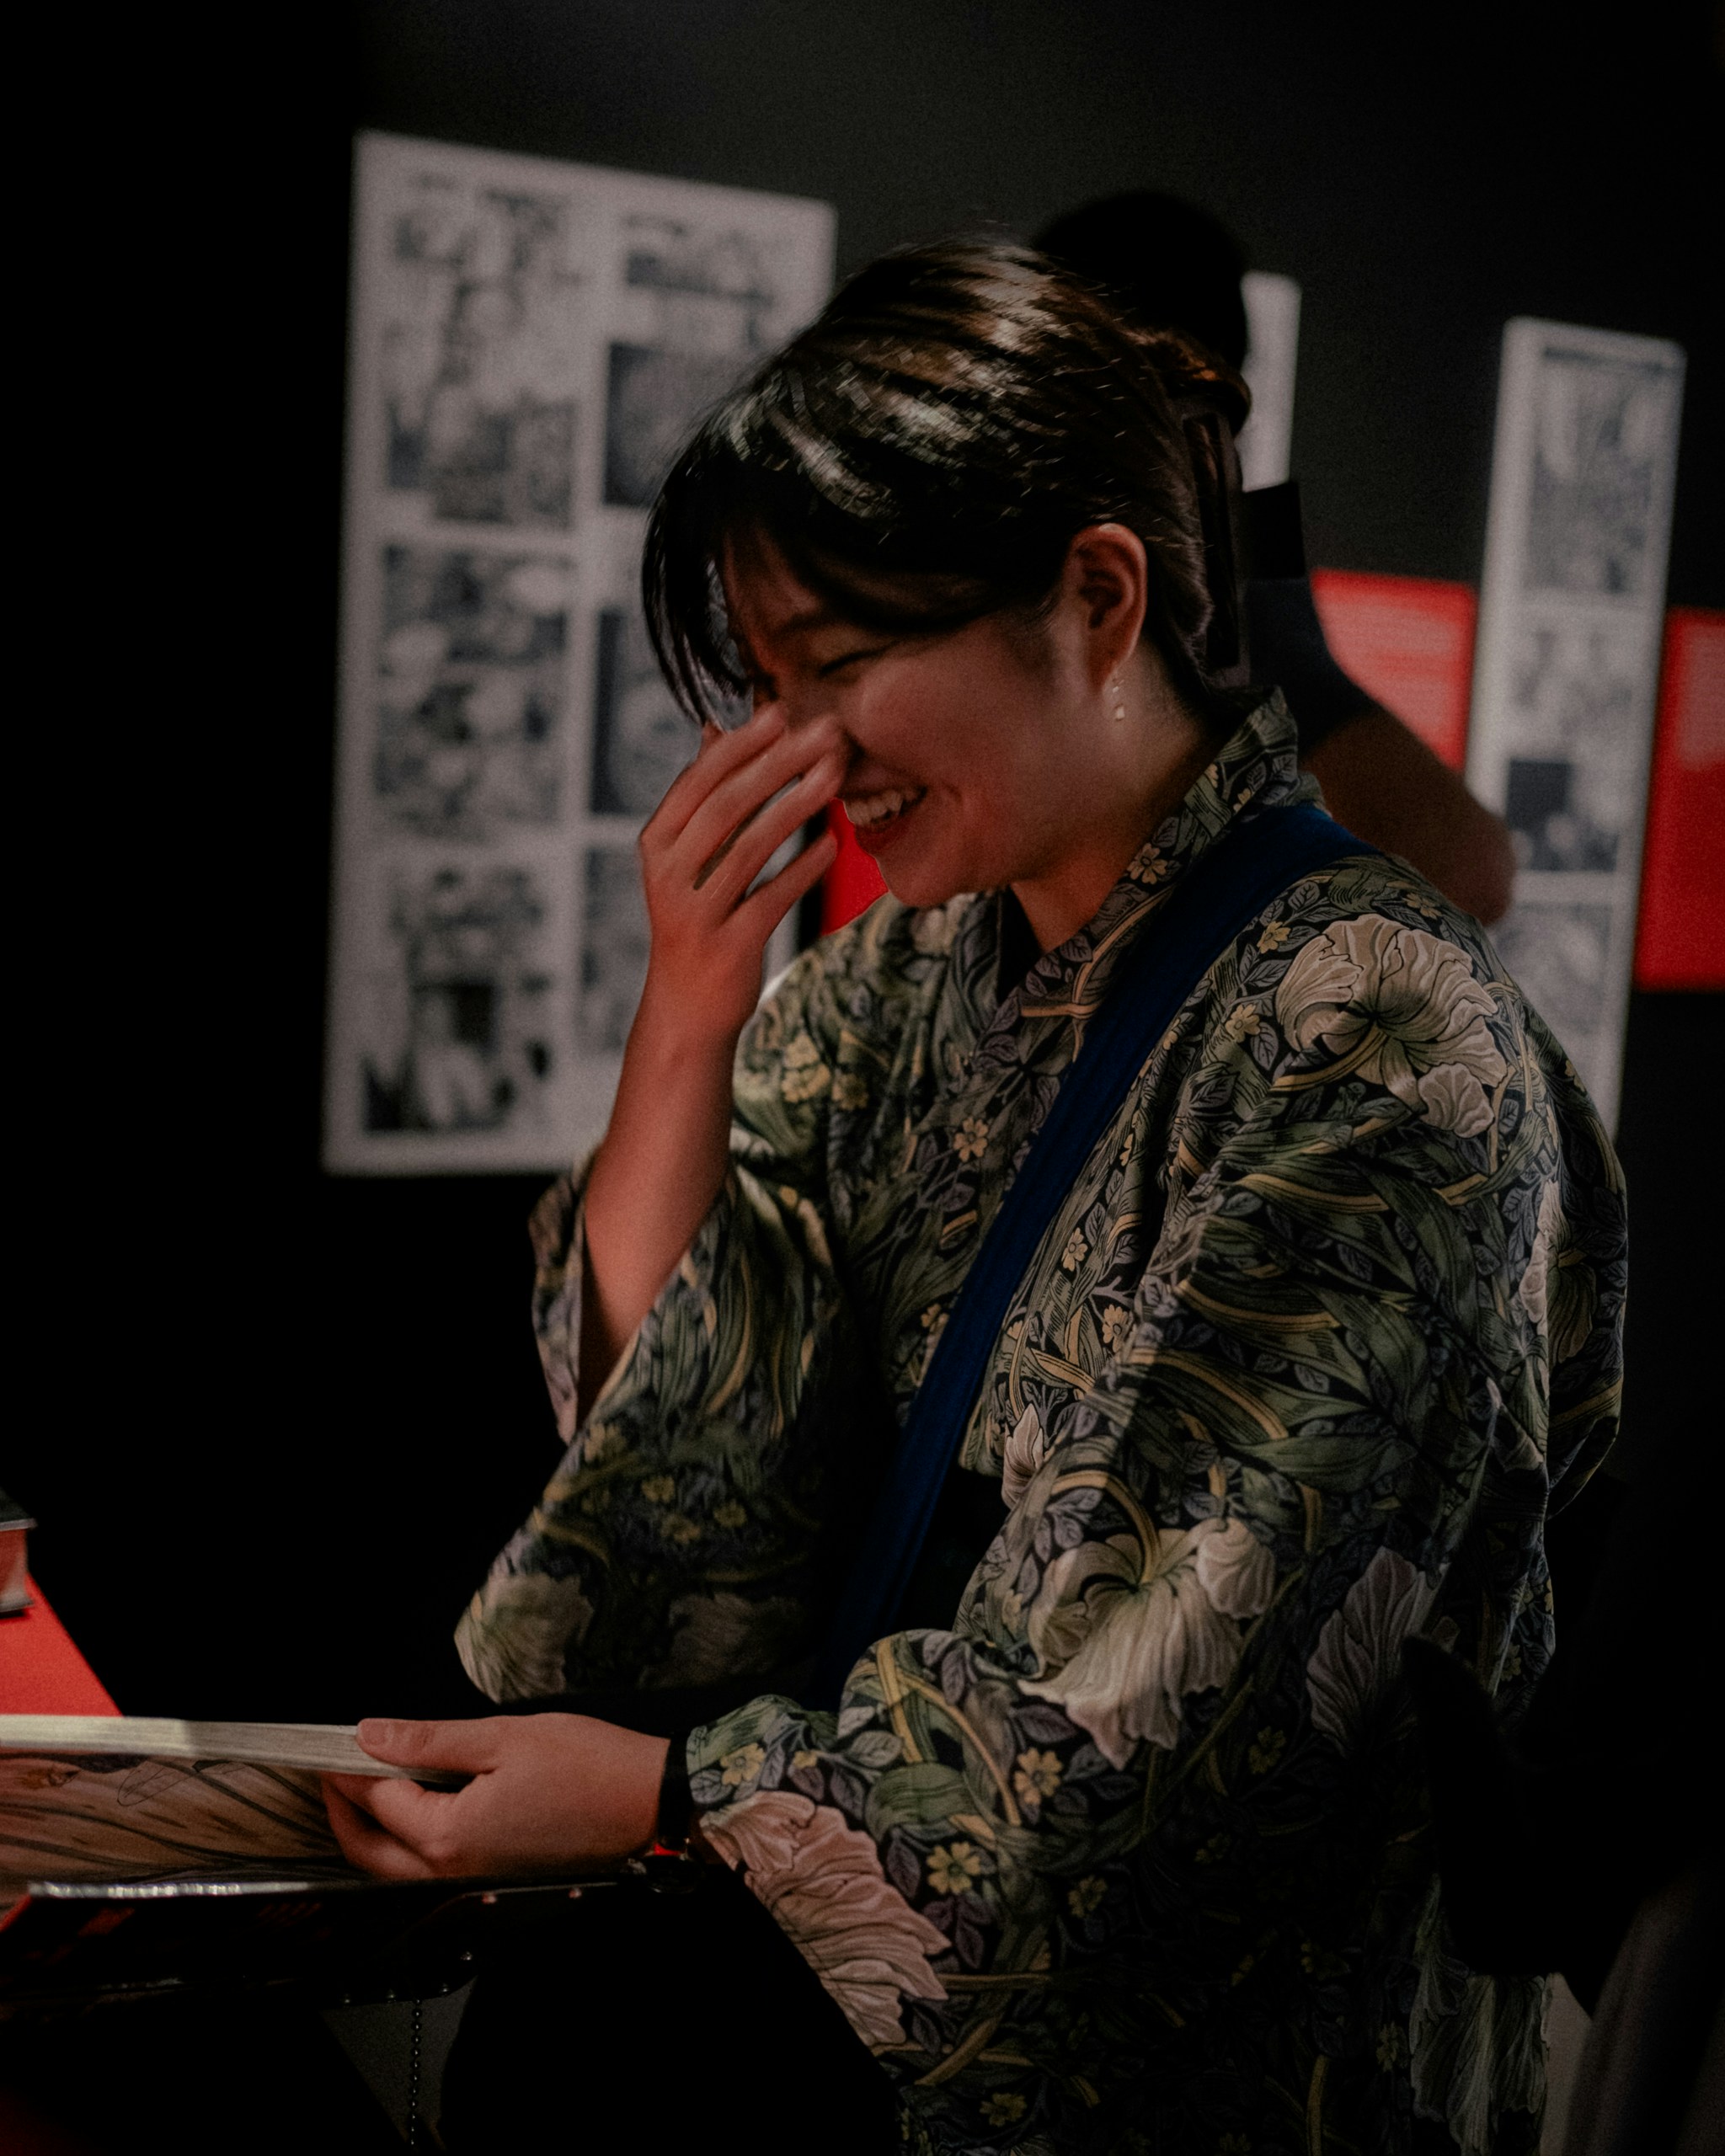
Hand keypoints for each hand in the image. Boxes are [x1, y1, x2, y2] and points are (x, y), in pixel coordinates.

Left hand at [322, 1715, 668, 1879]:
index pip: (377, 1801)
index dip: (350, 1769)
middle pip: (371, 1852)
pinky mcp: (498, 1875)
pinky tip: (419, 1804)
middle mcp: (457, 1870)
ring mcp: (477, 1878)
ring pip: (399, 1867)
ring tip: (367, 1785)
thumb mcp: (503, 1736)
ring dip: (373, 1830)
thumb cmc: (590, 1767)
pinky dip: (408, 1841)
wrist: (650, 1802)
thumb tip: (373, 1735)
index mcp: (452, 1835)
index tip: (337, 1742)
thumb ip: (430, 1742)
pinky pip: (433, 1868)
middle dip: (343, 1812)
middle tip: (333, 1772)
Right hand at [636, 705, 843, 1046]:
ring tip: (836, 775)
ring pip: (750, 848)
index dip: (741, 745)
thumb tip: (714, 728)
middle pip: (726, 806)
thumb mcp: (686, 859)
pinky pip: (772, 899)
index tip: (782, 713)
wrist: (686, 1010)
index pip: (698, 781)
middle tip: (826, 733)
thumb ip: (701, 798)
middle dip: (779, 763)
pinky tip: (834, 842)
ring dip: (797, 805)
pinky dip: (803, 869)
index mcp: (657, 843)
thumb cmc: (696, 919)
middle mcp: (668, 874)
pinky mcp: (729, 947)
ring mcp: (696, 912)